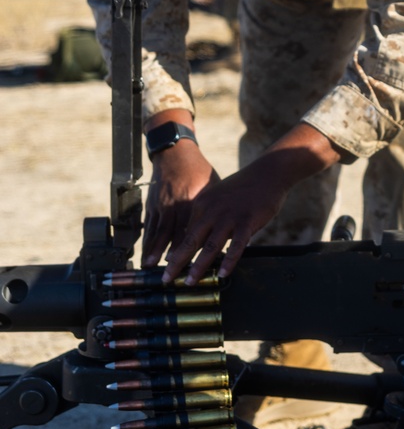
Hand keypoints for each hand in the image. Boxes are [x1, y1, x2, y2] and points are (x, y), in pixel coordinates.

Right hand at [142, 143, 218, 268]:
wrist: (176, 153)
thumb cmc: (200, 172)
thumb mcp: (212, 188)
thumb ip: (218, 210)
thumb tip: (231, 233)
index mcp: (194, 202)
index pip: (192, 231)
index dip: (189, 250)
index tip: (189, 267)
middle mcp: (175, 204)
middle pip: (172, 236)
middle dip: (169, 258)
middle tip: (167, 276)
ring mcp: (161, 204)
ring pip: (157, 232)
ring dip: (153, 251)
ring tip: (149, 267)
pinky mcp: (152, 203)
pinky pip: (149, 225)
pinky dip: (147, 240)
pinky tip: (146, 252)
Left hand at [159, 122, 342, 282]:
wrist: (268, 173)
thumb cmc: (244, 189)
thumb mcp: (219, 199)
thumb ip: (208, 218)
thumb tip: (200, 241)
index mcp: (202, 205)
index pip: (185, 233)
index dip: (175, 252)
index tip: (167, 267)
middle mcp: (211, 210)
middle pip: (190, 241)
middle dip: (176, 262)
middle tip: (167, 279)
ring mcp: (229, 216)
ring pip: (210, 246)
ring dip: (199, 266)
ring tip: (191, 282)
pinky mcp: (247, 221)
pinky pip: (237, 245)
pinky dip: (229, 261)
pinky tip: (223, 274)